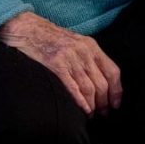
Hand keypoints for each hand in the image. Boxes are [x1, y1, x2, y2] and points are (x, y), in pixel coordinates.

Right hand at [0, 11, 121, 115]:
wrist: (27, 28)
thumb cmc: (50, 37)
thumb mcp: (75, 42)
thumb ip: (88, 56)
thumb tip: (99, 79)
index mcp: (91, 46)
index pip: (113, 71)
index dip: (117, 90)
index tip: (116, 103)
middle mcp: (84, 51)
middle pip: (102, 83)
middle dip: (105, 102)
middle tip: (103, 113)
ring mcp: (70, 57)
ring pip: (89, 87)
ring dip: (93, 105)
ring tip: (92, 114)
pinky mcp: (56, 64)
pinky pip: (73, 87)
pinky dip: (80, 101)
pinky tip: (84, 110)